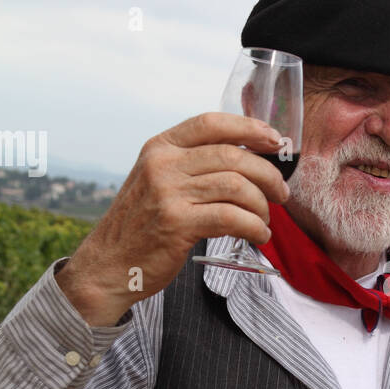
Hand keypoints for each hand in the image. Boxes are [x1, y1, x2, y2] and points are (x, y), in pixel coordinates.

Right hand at [55, 113, 288, 325]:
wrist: (109, 265)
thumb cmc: (142, 225)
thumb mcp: (158, 181)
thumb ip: (193, 165)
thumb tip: (249, 158)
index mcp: (160, 147)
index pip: (212, 123)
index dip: (250, 128)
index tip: (274, 141)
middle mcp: (163, 164)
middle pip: (233, 156)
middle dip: (268, 174)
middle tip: (281, 193)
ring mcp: (168, 193)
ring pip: (237, 186)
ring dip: (262, 205)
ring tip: (265, 220)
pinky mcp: (177, 224)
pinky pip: (232, 218)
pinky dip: (254, 227)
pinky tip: (258, 235)